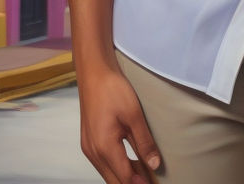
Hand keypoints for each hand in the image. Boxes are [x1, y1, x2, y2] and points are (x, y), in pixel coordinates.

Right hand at [77, 62, 161, 183]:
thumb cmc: (113, 89)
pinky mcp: (89, 141)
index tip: (155, 183)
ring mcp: (89, 147)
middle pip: (114, 181)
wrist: (93, 72)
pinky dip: (117, 167)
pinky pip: (103, 163)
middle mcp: (93, 152)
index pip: (125, 178)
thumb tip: (155, 164)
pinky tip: (131, 161)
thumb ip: (144, 142)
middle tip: (152, 179)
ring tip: (146, 172)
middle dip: (133, 182)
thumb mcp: (134, 114)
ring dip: (125, 176)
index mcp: (104, 147)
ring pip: (108, 173)